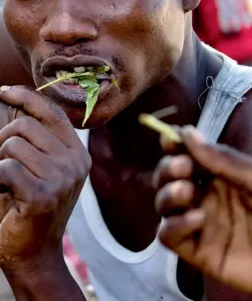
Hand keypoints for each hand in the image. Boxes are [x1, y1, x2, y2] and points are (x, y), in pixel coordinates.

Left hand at [0, 85, 90, 274]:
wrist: (31, 253)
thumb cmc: (25, 204)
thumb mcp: (30, 164)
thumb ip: (26, 134)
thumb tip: (12, 98)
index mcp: (77, 152)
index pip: (51, 110)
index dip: (24, 96)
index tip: (2, 91)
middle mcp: (76, 162)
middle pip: (25, 124)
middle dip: (1, 140)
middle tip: (1, 164)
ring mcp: (62, 178)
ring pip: (12, 144)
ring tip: (3, 181)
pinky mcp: (43, 195)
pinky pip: (4, 166)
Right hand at [154, 126, 251, 293]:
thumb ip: (222, 160)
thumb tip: (186, 132)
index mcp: (221, 177)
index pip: (185, 156)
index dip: (172, 146)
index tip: (168, 139)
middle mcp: (206, 198)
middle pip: (167, 179)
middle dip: (167, 169)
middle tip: (183, 167)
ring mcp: (200, 225)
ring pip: (163, 206)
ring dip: (167, 194)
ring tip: (187, 191)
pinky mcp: (198, 252)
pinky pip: (168, 237)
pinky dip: (174, 225)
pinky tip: (197, 219)